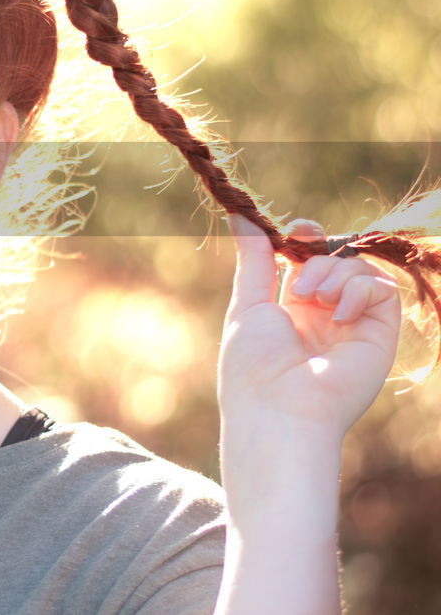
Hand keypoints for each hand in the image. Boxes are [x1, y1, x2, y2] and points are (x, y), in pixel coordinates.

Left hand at [220, 215, 400, 439]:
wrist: (279, 411)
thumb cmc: (253, 365)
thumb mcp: (248, 304)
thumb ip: (253, 259)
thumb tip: (239, 211)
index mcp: (291, 312)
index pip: (310, 263)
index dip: (308, 241)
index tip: (300, 229)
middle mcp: (324, 318)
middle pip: (335, 260)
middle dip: (318, 258)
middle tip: (299, 283)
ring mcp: (352, 326)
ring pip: (358, 269)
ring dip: (334, 273)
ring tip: (312, 300)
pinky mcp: (379, 335)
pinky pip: (383, 289)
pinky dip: (359, 289)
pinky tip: (336, 313)